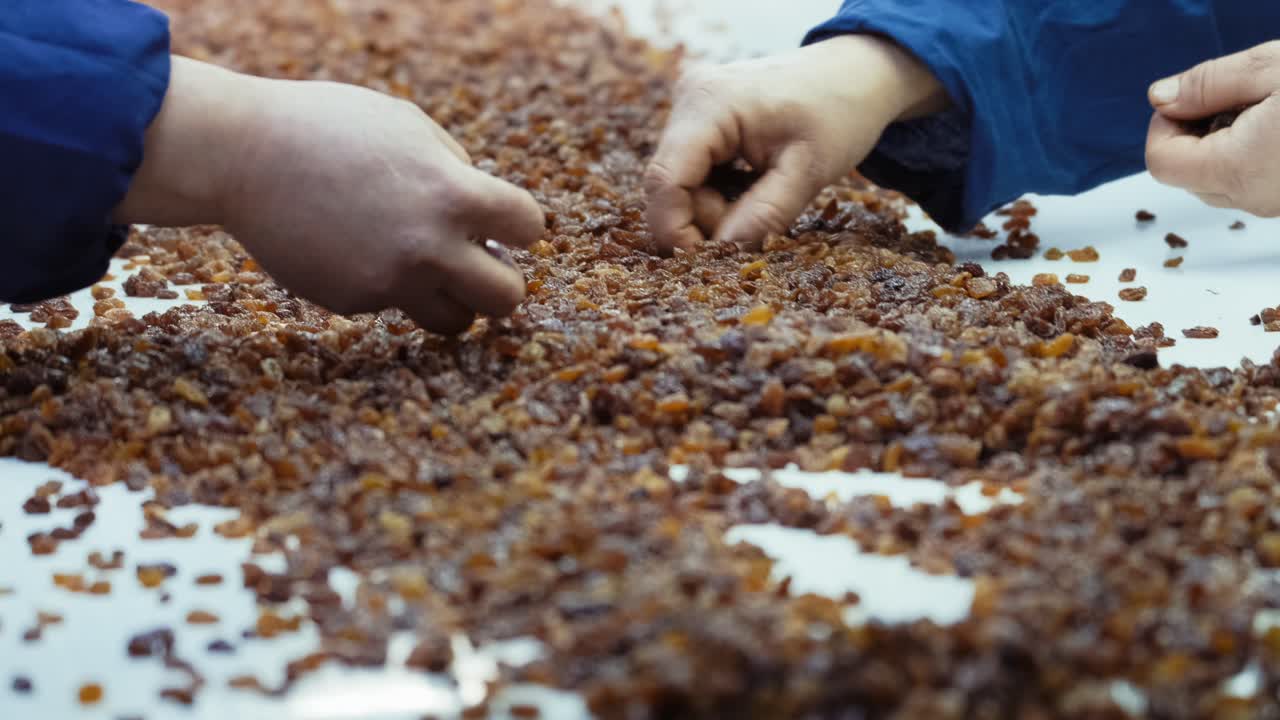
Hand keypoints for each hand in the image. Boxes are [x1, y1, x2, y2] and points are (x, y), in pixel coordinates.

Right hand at [117, 58, 544, 334]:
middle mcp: (428, 248)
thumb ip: (458, 173)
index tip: (507, 226)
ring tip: (427, 270)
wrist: (243, 155)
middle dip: (501, 285)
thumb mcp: (411, 129)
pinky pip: (390, 304)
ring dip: (451, 300)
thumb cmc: (332, 129)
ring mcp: (389, 282)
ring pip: (452, 321)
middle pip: (507, 299)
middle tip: (483, 270)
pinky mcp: (352, 302)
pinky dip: (383, 283)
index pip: (529, 226)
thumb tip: (489, 221)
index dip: (521, 225)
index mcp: (453, 195)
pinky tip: (351, 247)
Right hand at [644, 35, 946, 251]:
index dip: (676, 229)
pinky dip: (717, 192)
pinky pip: (691, 172)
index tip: (708, 261)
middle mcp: (688, 98)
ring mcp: (689, 106)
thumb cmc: (839, 114)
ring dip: (715, 208)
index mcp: (709, 103)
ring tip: (763, 196)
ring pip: (679, 183)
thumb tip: (721, 252)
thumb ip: (763, 216)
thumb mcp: (808, 173)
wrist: (854, 74)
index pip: (665, 179)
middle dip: (706, 220)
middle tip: (756, 225)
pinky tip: (750, 184)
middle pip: (670, 185)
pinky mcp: (696, 118)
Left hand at [1146, 41, 1279, 217]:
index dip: (1165, 125)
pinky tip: (1274, 128)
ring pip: (1215, 181)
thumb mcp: (1272, 69)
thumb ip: (1207, 84)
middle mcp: (1252, 197)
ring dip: (1222, 146)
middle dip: (1194, 133)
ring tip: (1261, 112)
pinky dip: (1249, 156)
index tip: (1190, 98)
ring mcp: (1272, 204)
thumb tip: (1160, 98)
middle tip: (1233, 100)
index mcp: (1238, 168)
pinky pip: (1247, 184)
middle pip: (1184, 174)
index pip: (1160, 162)